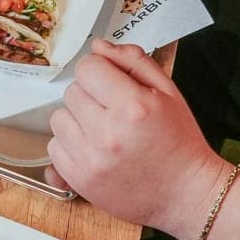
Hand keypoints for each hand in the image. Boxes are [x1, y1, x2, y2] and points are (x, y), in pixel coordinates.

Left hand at [47, 40, 227, 238]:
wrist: (185, 192)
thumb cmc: (179, 141)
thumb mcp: (168, 91)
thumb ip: (132, 62)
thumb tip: (98, 47)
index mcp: (132, 106)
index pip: (88, 68)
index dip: (99, 71)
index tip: (111, 82)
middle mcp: (107, 133)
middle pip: (72, 93)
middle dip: (90, 96)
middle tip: (113, 111)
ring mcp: (90, 160)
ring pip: (58, 119)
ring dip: (77, 120)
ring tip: (103, 131)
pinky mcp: (79, 181)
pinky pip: (54, 148)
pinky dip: (70, 146)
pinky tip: (94, 150)